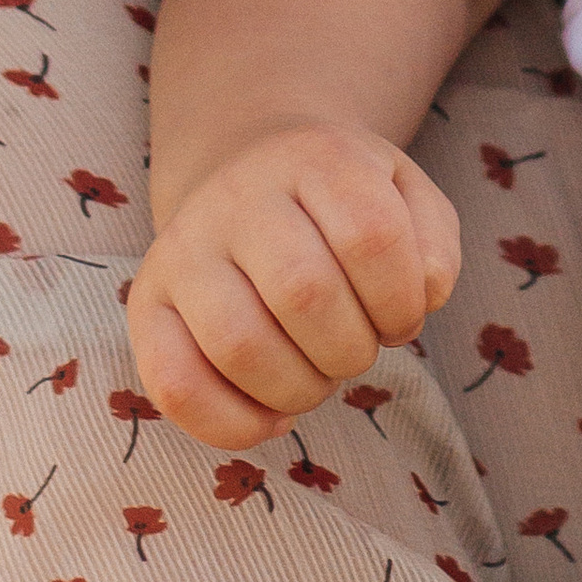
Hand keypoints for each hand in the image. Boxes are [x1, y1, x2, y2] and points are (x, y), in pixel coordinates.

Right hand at [130, 123, 461, 445]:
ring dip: (300, 389)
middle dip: (351, 350)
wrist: (246, 168)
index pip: (372, 236)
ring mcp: (184, 248)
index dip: (402, 301)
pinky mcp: (147, 301)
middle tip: (355, 351)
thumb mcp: (403, 192)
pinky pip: (174, 385)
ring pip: (240, 345)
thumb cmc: (338, 201)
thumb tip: (425, 295)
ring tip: (316, 378)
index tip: (400, 318)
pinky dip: (233, 424)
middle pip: (305, 293)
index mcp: (315, 158)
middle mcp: (238, 195)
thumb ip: (433, 241)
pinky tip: (272, 415)